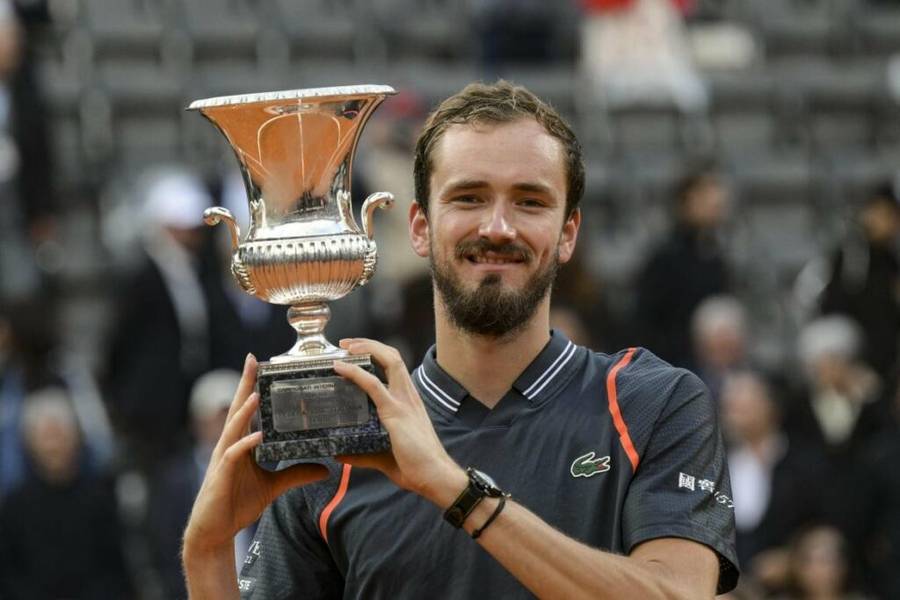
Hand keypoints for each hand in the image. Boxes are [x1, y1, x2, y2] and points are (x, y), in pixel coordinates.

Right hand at [183, 354, 327, 554]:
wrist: (215, 530)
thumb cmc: (238, 503)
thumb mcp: (274, 486)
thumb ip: (297, 473)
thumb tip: (326, 468)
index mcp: (241, 443)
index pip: (247, 410)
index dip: (252, 386)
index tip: (260, 362)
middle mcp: (230, 445)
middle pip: (238, 409)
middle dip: (245, 384)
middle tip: (252, 360)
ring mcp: (224, 458)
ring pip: (234, 428)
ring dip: (245, 410)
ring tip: (256, 393)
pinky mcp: (221, 474)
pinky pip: (233, 455)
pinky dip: (245, 444)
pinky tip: (256, 436)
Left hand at [333, 339, 465, 505]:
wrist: (435, 477)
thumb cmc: (416, 467)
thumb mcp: (384, 456)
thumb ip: (363, 454)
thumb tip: (341, 454)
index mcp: (409, 401)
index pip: (395, 367)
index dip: (376, 354)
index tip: (355, 351)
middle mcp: (408, 395)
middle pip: (392, 356)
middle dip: (369, 344)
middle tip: (346, 344)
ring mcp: (403, 402)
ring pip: (388, 361)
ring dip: (365, 349)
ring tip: (345, 347)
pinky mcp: (396, 412)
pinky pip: (374, 385)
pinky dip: (356, 373)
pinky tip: (341, 368)